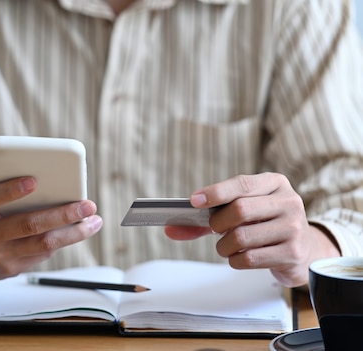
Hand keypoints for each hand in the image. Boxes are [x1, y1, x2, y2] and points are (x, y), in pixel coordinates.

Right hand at [0, 156, 102, 279]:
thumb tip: (11, 154)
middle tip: (87, 204)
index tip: (34, 181)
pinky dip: (64, 240)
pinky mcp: (13, 269)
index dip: (10, 190)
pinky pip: (43, 254)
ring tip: (94, 220)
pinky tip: (79, 229)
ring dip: (73, 233)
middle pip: (27, 225)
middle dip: (61, 214)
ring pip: (42, 244)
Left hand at [164, 172, 340, 286]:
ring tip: (228, 246)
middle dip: (218, 223)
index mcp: (275, 184)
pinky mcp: (292, 253)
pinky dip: (235, 260)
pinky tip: (241, 257)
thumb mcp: (242, 213)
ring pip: (241, 237)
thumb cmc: (264, 225)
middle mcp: (288, 202)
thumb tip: (171, 229)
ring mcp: (293, 228)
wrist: (304, 249)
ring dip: (224, 246)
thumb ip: (206, 219)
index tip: (194, 201)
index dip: (216, 192)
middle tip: (216, 229)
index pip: (242, 184)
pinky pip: (249, 258)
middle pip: (239, 210)